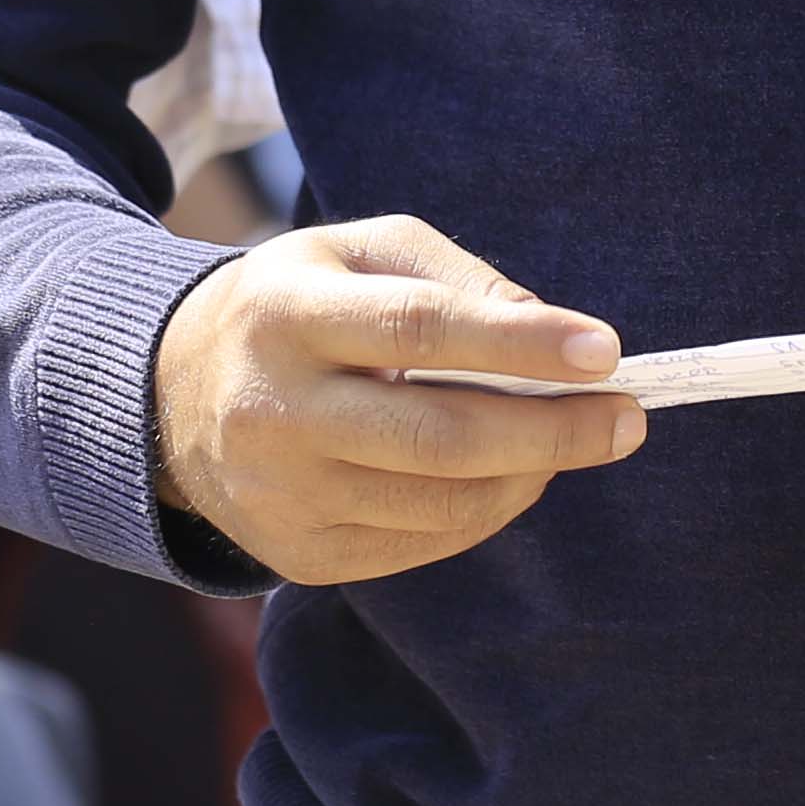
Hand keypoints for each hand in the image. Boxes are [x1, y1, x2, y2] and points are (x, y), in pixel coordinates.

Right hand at [146, 216, 642, 584]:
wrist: (176, 396)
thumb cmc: (302, 306)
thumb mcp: (360, 252)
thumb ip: (459, 280)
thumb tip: (556, 335)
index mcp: (286, 314)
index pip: (418, 329)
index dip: (518, 343)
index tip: (605, 350)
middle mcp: (274, 411)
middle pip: (438, 436)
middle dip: (552, 431)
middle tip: (627, 418)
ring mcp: (281, 494)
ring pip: (439, 502)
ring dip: (530, 474)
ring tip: (573, 440)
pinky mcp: (298, 553)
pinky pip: (419, 543)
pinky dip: (484, 511)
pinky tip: (510, 475)